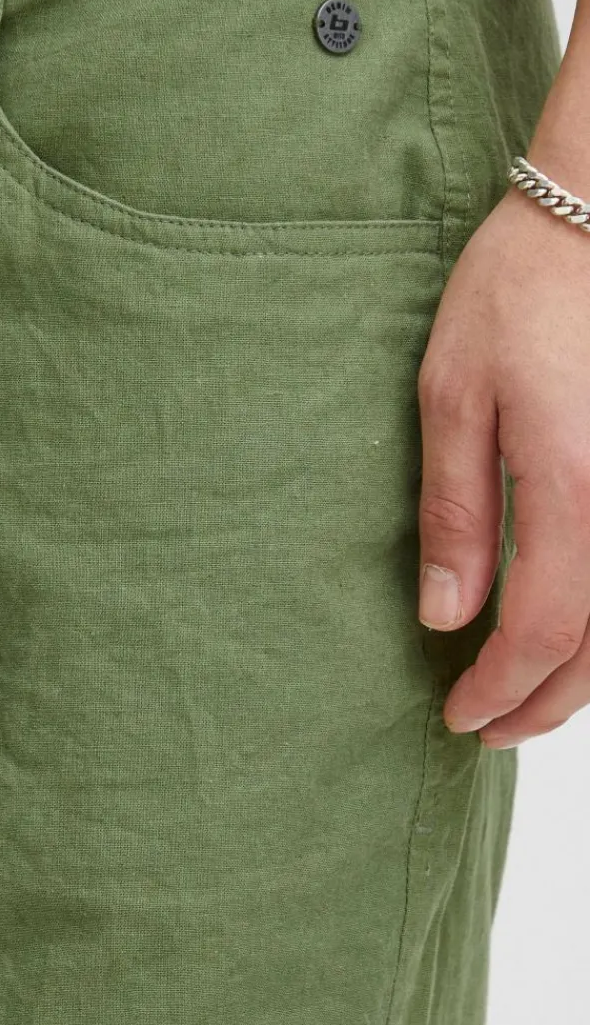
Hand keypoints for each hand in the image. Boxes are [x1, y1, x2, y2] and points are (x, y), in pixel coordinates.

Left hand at [416, 108, 589, 749]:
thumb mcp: (453, 396)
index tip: (457, 715)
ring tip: (533, 698)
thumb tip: (447, 617)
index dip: (498, 689)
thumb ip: (456, 514)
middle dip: (545, 704)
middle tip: (491, 729)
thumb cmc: (516, 295)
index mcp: (576, 488)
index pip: (540, 632)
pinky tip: (585, 635)